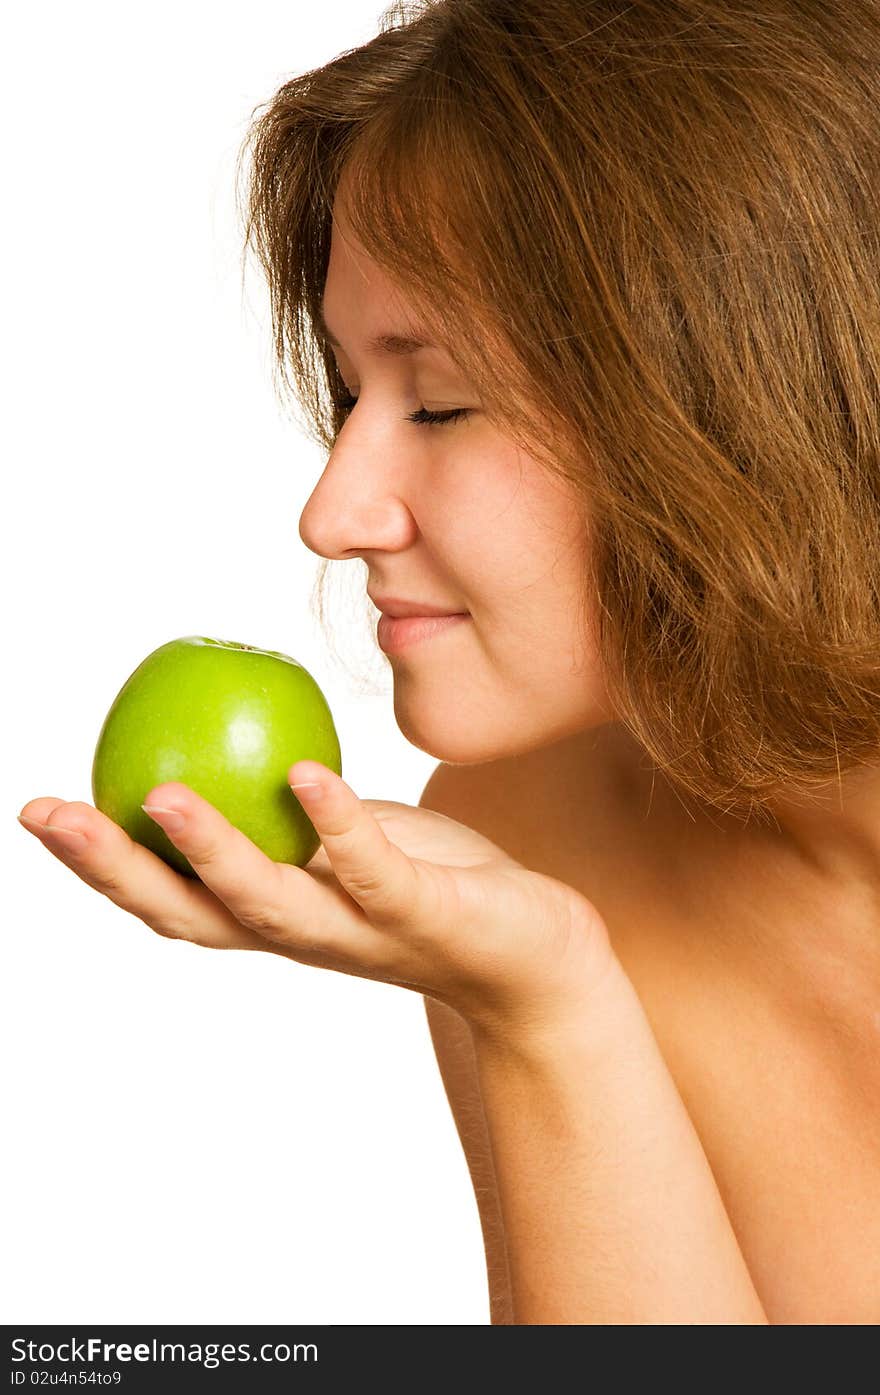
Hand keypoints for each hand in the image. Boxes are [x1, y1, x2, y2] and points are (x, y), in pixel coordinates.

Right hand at [17, 762, 614, 1039]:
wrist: (534, 960)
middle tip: (50, 814)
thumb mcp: (347, 844)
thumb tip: (238, 733)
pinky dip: (340, 826)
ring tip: (162, 797)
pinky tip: (309, 775)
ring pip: (271, 903)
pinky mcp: (427, 917)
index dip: (99, 861)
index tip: (38, 809)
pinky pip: (378, 872)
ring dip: (212, 852)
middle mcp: (301, 935)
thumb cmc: (428, 885)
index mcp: (273, 914)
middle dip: (115, 867)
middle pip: (189, 914)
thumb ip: (292, 816)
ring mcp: (361, 932)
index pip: (166, 897)